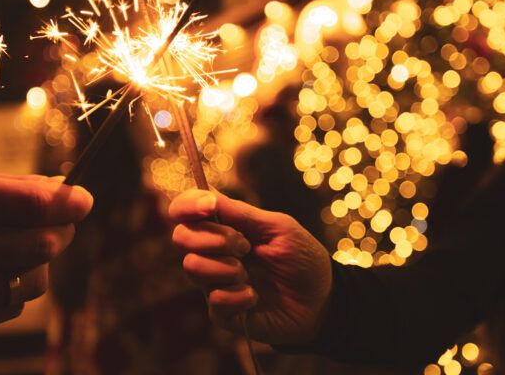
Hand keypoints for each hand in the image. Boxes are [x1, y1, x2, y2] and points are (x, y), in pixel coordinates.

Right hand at [169, 189, 331, 344]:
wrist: (323, 301)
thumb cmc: (302, 259)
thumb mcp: (279, 228)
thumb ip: (243, 214)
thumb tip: (209, 194)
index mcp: (223, 227)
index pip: (186, 210)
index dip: (187, 205)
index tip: (209, 206)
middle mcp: (212, 253)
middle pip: (181, 237)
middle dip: (211, 238)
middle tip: (244, 246)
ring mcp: (214, 282)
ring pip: (192, 267)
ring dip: (224, 268)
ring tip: (248, 274)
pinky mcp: (222, 311)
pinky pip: (213, 300)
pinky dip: (237, 296)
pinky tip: (254, 297)